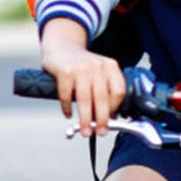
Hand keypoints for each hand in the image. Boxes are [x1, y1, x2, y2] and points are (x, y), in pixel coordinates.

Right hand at [40, 18, 126, 136]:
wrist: (61, 47)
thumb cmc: (82, 66)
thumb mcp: (99, 72)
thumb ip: (106, 90)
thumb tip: (111, 118)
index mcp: (110, 66)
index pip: (119, 91)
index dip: (115, 108)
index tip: (111, 121)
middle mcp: (97, 66)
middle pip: (102, 98)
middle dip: (102, 119)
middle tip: (100, 132)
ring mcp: (81, 68)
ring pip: (85, 99)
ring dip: (85, 119)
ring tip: (85, 131)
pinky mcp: (64, 71)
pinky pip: (66, 95)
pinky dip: (67, 108)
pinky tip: (68, 114)